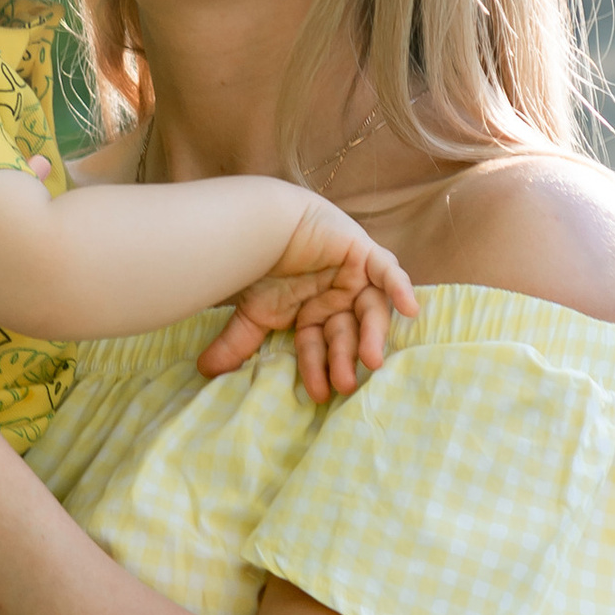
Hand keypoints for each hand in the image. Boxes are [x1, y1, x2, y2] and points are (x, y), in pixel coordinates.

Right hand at [197, 197, 416, 401]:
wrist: (259, 220)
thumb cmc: (257, 263)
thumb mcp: (250, 311)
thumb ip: (237, 343)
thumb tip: (204, 372)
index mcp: (315, 314)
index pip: (318, 346)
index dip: (317, 368)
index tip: (317, 394)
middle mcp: (338, 299)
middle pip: (346, 333)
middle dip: (344, 358)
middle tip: (344, 384)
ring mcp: (355, 277)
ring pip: (370, 310)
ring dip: (372, 335)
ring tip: (370, 361)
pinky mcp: (365, 254)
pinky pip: (388, 272)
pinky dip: (399, 288)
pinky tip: (410, 308)